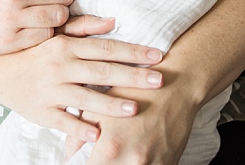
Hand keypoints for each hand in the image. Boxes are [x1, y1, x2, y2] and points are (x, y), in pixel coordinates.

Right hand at [0, 34, 164, 146]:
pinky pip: (63, 121)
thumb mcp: (55, 35)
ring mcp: (50, 90)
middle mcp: (59, 67)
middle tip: (159, 80)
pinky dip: (79, 127)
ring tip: (134, 107)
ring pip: (84, 97)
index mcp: (65, 46)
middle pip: (101, 71)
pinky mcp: (42, 112)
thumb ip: (83, 27)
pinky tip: (97, 133)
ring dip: (110, 104)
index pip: (104, 48)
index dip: (132, 51)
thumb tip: (113, 21)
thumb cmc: (33, 53)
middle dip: (132, 76)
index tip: (157, 55)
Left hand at [80, 79, 196, 164]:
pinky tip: (132, 156)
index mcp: (111, 148)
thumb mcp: (98, 109)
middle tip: (98, 156)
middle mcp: (132, 161)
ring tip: (116, 154)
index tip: (83, 160)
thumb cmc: (133, 92)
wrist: (174, 86)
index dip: (82, 164)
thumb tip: (70, 156)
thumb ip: (78, 136)